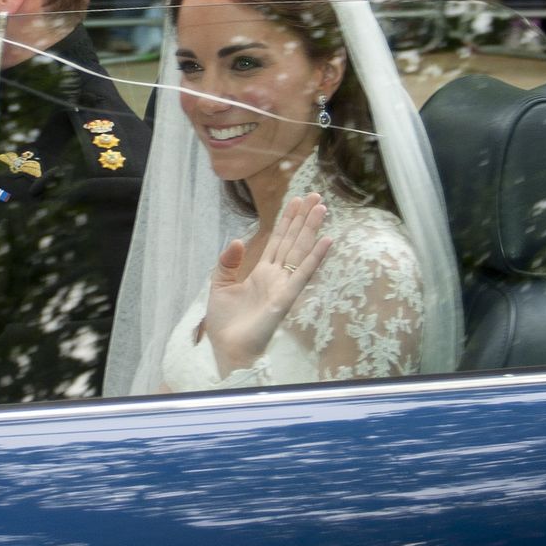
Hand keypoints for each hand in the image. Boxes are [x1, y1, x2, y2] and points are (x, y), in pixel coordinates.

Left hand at [202, 193, 332, 372]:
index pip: (278, 241)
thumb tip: (237, 240)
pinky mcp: (286, 298)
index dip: (287, 221)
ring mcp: (283, 286)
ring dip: (311, 230)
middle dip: (303, 218)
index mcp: (262, 273)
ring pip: (300, 251)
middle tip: (315, 195)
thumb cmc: (226, 324)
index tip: (296, 200)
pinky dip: (315, 257)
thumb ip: (227, 261)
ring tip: (322, 207)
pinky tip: (326, 240)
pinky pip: (303, 274)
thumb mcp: (219, 285)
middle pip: (293, 241)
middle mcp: (276, 277)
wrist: (228, 350)